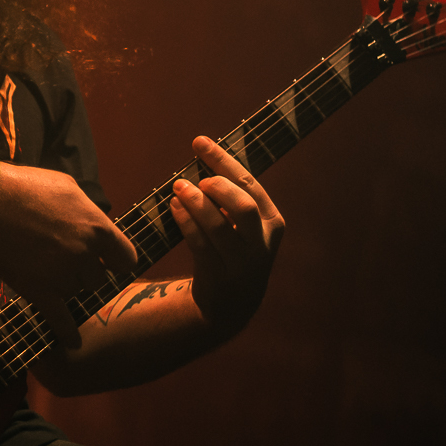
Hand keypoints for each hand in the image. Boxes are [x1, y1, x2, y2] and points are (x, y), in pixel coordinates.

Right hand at [0, 164, 137, 348]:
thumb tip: (93, 226)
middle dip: (84, 270)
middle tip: (61, 257)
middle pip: (98, 278)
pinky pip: (60, 320)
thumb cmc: (25, 188)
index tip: (110, 262)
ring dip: (65, 285)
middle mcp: (85, 255)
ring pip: (76, 292)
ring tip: (43, 266)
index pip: (126, 258)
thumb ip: (87, 212)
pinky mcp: (39, 292)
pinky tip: (73, 342)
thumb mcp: (68, 188)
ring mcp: (62, 276)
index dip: (117, 260)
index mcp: (97, 228)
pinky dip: (67, 332)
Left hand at [170, 136, 284, 332]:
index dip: (223, 160)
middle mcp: (262, 242)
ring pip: (218, 226)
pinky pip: (199, 244)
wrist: (233, 303)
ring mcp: (242, 261)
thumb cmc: (233, 250)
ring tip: (178, 187)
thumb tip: (203, 155)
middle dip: (216, 186)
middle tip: (195, 179)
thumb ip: (231, 196)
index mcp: (272, 221)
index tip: (199, 142)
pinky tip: (174, 207)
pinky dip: (185, 222)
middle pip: (242, 205)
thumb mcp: (244, 225)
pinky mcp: (219, 275)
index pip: (249, 184)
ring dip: (195, 203)